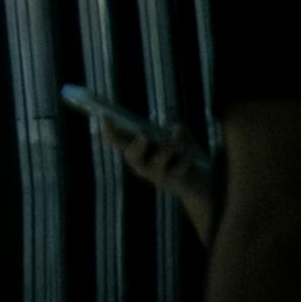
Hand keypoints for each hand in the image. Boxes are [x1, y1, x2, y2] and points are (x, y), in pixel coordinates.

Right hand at [89, 109, 219, 229]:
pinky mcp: (171, 182)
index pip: (119, 141)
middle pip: (132, 156)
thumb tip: (172, 121)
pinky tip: (191, 155)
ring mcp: (155, 176)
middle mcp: (142, 165)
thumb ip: (172, 129)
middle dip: (137, 145)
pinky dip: (188, 155)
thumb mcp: (175, 139)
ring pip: (161, 156)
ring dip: (174, 143)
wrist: (195, 184)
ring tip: (183, 142)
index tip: (105, 117)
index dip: (110, 131)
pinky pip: (180, 163)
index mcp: (138, 151)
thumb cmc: (180, 157)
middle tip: (143, 134)